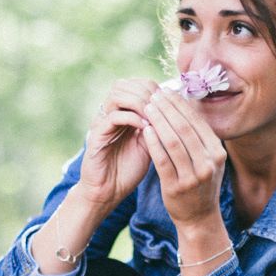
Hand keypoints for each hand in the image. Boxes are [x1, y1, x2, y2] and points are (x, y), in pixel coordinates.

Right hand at [79, 78, 158, 209]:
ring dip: (139, 102)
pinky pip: (113, 117)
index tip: (171, 103)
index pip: (137, 85)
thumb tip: (179, 111)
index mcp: (123, 112)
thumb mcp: (150, 144)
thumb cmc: (130, 169)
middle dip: (147, 93)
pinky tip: (145, 128)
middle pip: (126, 84)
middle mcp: (110, 112)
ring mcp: (101, 122)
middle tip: (162, 107)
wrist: (108, 191)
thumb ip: (159, 127)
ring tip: (154, 116)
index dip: (155, 89)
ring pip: (117, 94)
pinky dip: (131, 118)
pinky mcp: (95, 135)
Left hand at [141, 88, 226, 226]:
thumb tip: (183, 105)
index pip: (197, 122)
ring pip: (173, 141)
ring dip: (159, 121)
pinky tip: (145, 130)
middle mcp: (208, 164)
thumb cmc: (199, 184)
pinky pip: (162, 160)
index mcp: (217, 153)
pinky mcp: (176, 187)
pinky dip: (153, 143)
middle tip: (154, 94)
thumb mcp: (207, 160)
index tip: (166, 91)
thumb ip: (199, 138)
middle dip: (168, 108)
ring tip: (147, 108)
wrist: (198, 218)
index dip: (180, 104)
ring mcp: (193, 176)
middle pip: (185, 128)